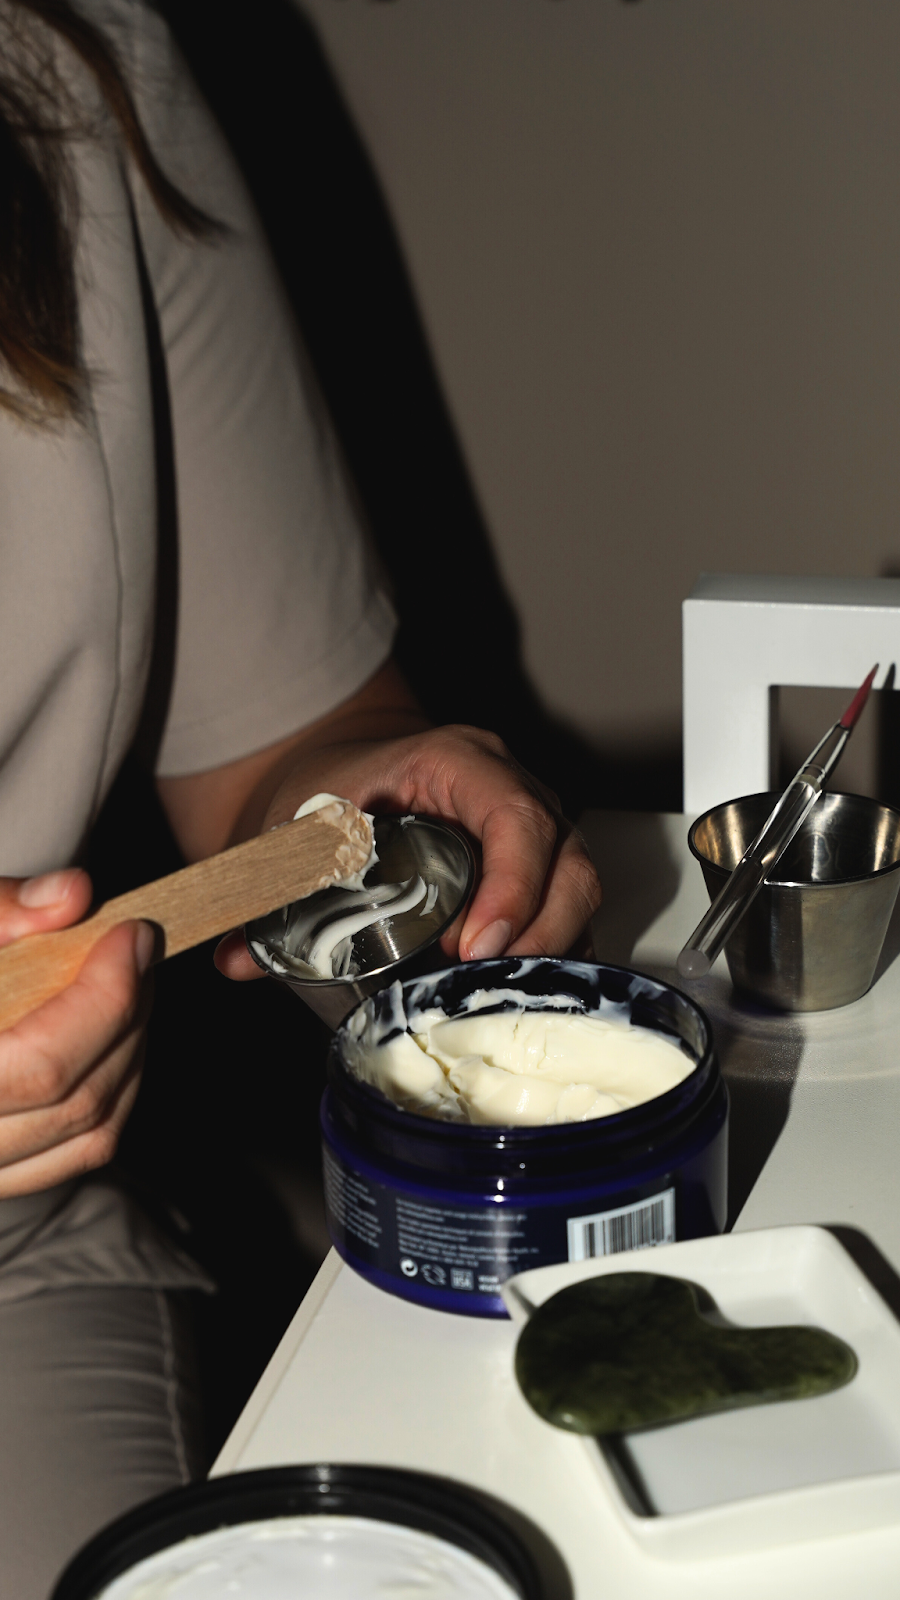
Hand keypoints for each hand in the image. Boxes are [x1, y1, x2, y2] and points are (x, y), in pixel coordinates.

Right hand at [0, 869, 152, 1196]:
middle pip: (76, 1103)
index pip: (40, 1067)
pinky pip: (71, 1154)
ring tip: (127, 986)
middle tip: (139, 951)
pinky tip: (107, 1035)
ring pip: (87, 1138)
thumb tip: (74, 895)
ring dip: (128, 1055)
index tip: (132, 935)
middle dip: (127, 1018)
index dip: (104, 999)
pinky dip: (109, 1094)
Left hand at [215, 723, 600, 979]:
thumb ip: (270, 888)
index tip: (478, 944)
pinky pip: (568, 913)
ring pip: (578, 888)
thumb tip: (237, 958)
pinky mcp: (536, 871)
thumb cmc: (330, 784)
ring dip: (552, 948)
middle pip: (567, 858)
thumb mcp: (295, 824)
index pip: (515, 815)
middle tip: (485, 981)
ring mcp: (532, 831)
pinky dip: (553, 955)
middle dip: (541, 931)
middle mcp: (510, 789)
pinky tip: (521, 994)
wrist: (342, 768)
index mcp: (459, 762)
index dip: (513, 883)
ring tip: (501, 995)